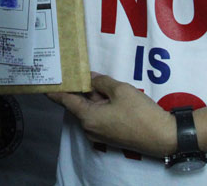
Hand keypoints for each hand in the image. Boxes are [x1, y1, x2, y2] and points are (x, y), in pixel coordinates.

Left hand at [48, 73, 175, 157]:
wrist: (162, 136)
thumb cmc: (140, 113)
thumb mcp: (120, 90)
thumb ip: (101, 81)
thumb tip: (91, 78)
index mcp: (87, 117)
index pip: (65, 100)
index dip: (55, 91)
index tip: (44, 84)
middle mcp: (89, 128)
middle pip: (78, 104)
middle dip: (80, 88)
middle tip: (76, 70)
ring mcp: (99, 134)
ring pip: (90, 109)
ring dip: (93, 96)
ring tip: (98, 79)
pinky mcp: (110, 135)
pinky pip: (99, 116)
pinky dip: (100, 104)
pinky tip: (109, 93)